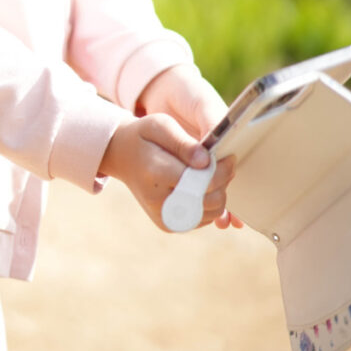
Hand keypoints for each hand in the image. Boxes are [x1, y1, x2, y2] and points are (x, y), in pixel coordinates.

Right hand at [98, 112, 236, 231]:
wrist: (123, 157)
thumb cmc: (144, 137)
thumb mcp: (160, 125)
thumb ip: (183, 142)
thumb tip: (206, 161)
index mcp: (156, 173)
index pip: (202, 181)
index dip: (221, 169)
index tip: (228, 157)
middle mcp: (159, 202)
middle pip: (211, 200)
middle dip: (223, 181)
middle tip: (224, 163)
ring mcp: (165, 217)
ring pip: (211, 212)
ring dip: (219, 192)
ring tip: (212, 173)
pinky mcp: (170, 224)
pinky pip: (203, 218)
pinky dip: (209, 203)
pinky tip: (202, 186)